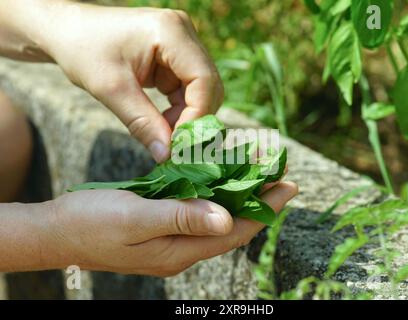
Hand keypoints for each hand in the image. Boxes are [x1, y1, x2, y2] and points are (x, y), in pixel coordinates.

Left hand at [41, 3, 222, 161]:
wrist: (68, 32)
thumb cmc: (83, 50)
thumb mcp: (111, 89)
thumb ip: (142, 123)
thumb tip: (167, 156)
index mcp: (171, 32)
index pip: (204, 80)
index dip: (198, 116)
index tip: (179, 145)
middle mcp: (184, 34)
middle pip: (208, 85)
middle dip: (194, 119)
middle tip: (174, 147)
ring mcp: (182, 45)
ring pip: (201, 91)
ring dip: (187, 118)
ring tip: (164, 136)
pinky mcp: (176, 58)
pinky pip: (188, 90)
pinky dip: (180, 111)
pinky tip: (163, 123)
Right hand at [45, 182, 296, 275]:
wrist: (59, 230)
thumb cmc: (92, 223)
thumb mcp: (135, 219)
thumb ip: (181, 218)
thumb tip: (227, 220)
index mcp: (179, 250)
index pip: (234, 231)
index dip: (263, 210)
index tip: (288, 187)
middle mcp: (181, 249)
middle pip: (231, 226)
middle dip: (258, 202)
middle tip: (281, 177)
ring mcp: (172, 239)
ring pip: (216, 219)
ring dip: (238, 198)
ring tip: (259, 176)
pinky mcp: (162, 227)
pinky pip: (198, 213)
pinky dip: (215, 196)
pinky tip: (221, 183)